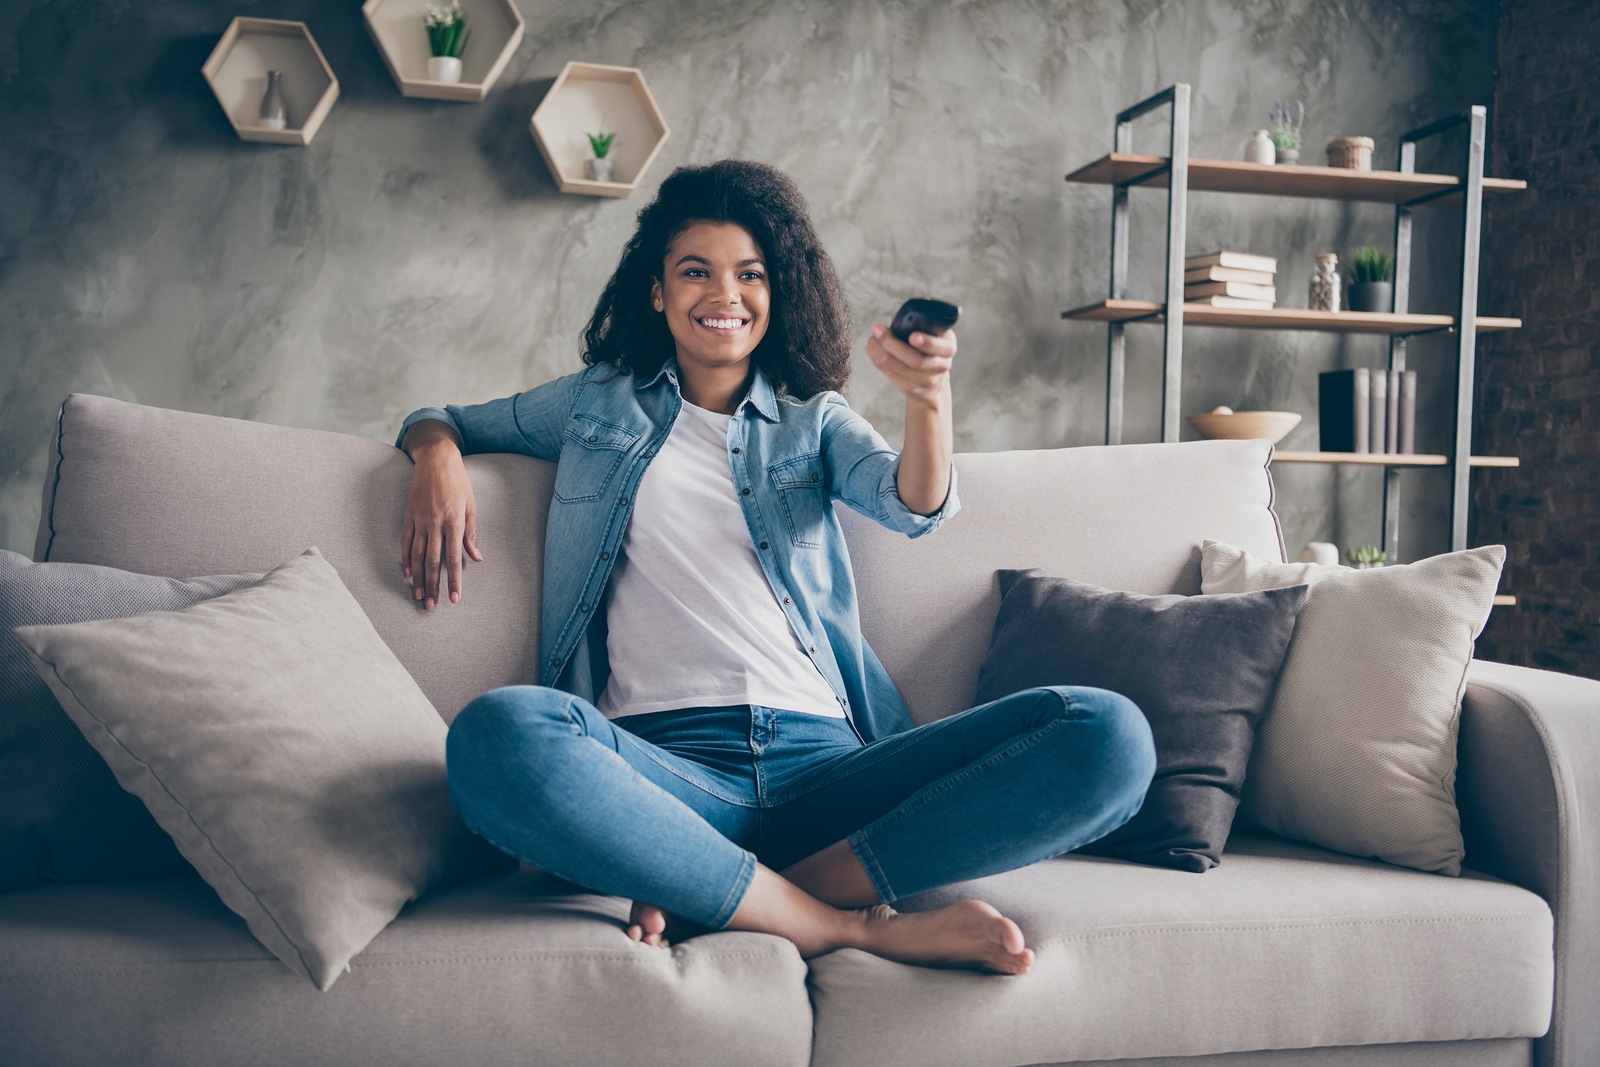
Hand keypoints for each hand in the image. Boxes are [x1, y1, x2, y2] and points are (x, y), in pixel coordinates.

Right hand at [400, 438, 482, 609]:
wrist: (436, 459)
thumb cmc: (459, 483)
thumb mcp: (471, 506)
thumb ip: (472, 534)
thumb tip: (476, 558)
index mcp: (454, 520)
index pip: (453, 557)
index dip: (454, 580)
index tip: (454, 598)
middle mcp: (435, 522)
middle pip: (433, 561)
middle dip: (433, 585)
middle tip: (431, 605)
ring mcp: (419, 519)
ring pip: (417, 554)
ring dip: (418, 577)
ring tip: (418, 595)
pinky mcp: (408, 515)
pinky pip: (405, 541)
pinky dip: (406, 558)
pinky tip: (407, 573)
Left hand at [865, 323, 955, 407]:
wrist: (932, 382)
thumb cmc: (928, 350)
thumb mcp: (934, 336)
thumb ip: (922, 325)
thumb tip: (901, 314)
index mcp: (948, 348)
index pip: (941, 347)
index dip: (927, 343)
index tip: (912, 336)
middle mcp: (941, 366)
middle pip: (916, 360)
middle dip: (893, 343)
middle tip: (877, 329)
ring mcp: (926, 380)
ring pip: (898, 367)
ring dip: (880, 350)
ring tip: (872, 336)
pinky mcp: (911, 389)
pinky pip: (890, 374)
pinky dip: (877, 359)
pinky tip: (872, 348)